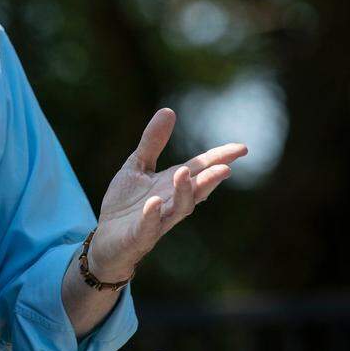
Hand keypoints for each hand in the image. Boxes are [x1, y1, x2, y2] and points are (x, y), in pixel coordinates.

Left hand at [87, 108, 246, 280]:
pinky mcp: (139, 236)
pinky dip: (152, 216)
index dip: (219, 158)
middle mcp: (171, 202)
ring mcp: (157, 221)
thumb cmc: (127, 204)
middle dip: (210, 179)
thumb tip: (169, 110)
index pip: (200, 169)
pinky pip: (148, 227)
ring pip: (178, 209)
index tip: (242, 148)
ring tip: (185, 172)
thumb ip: (153, 142)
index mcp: (172, 184)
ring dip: (184, 192)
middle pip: (196, 190)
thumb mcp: (138, 165)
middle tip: (225, 167)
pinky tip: (153, 203)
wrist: (107, 240)